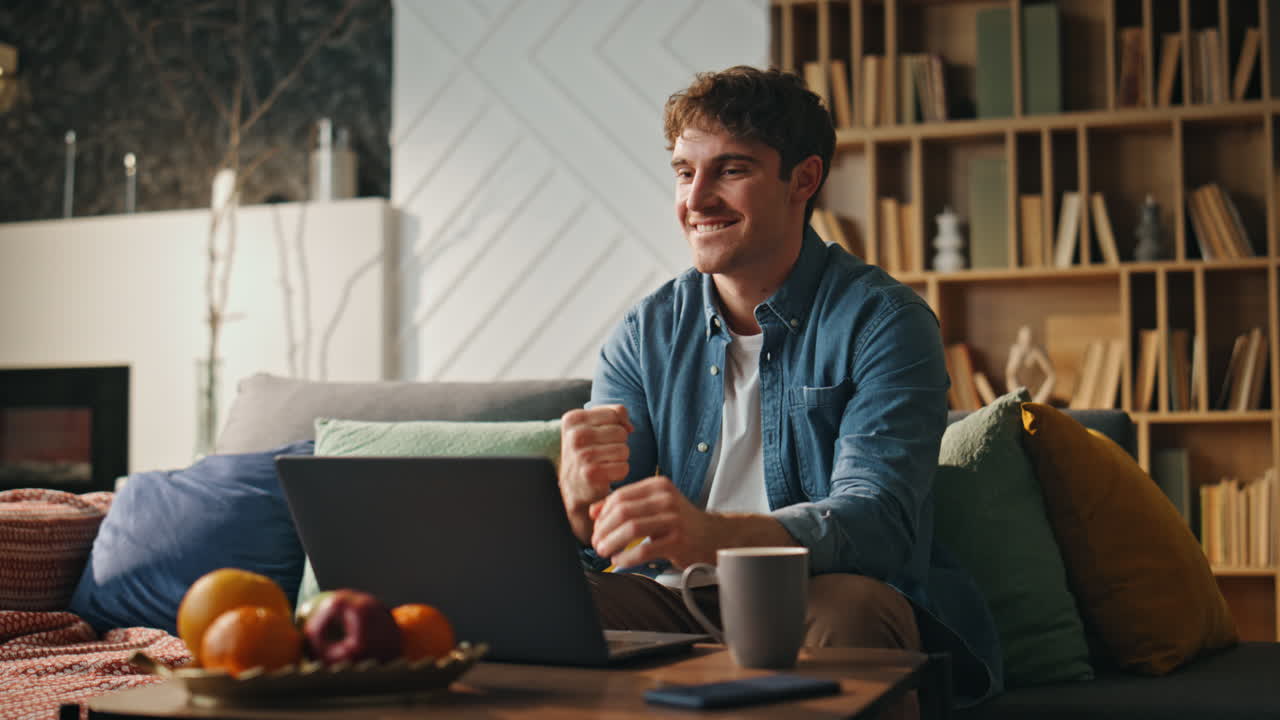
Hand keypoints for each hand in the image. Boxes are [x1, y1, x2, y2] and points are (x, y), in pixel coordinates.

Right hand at [559, 405, 632, 543]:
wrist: (572, 487)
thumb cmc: (587, 451)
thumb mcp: (592, 425)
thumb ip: (614, 413)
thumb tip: (630, 427)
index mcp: (573, 418)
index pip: (615, 413)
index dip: (616, 426)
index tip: (601, 437)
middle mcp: (575, 435)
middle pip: (621, 432)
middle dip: (618, 443)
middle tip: (602, 453)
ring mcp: (582, 455)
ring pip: (624, 450)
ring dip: (620, 459)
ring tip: (603, 464)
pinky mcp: (591, 474)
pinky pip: (624, 468)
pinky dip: (619, 473)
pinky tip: (606, 475)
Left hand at [589, 475, 714, 569]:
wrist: (713, 536)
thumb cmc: (678, 522)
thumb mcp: (653, 507)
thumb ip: (625, 505)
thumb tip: (593, 511)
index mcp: (658, 486)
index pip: (621, 496)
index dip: (603, 514)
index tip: (595, 528)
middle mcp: (667, 498)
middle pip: (623, 512)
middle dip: (604, 529)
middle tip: (596, 543)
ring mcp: (674, 519)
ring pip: (631, 529)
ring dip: (612, 542)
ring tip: (604, 551)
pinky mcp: (679, 540)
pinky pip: (645, 549)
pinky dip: (627, 557)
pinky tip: (619, 561)